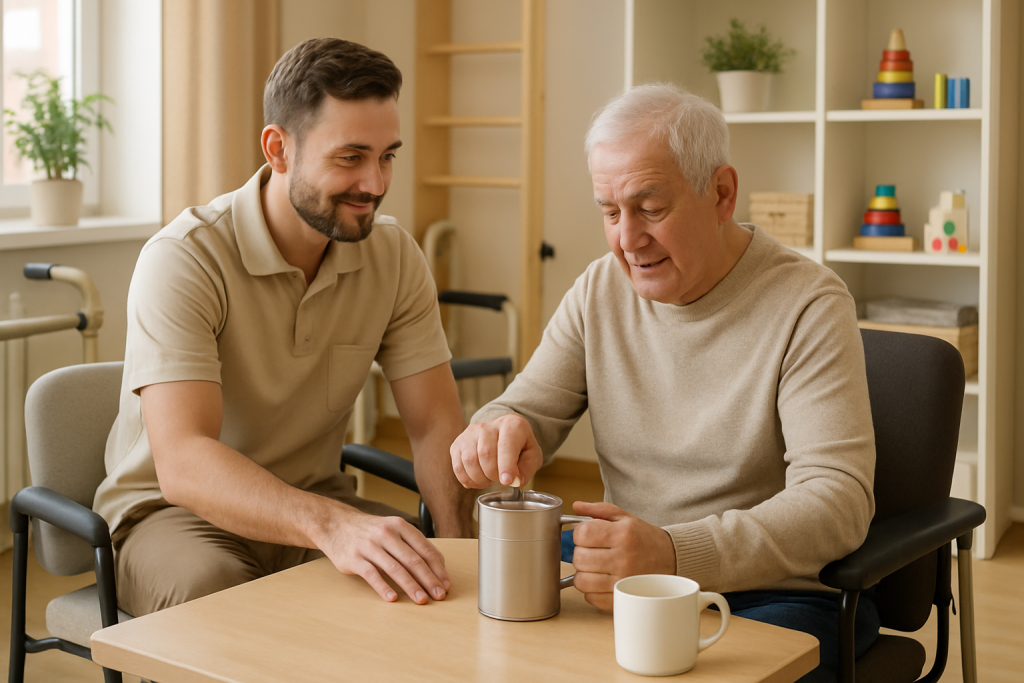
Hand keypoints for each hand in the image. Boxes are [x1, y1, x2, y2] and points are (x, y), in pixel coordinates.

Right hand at [317, 504, 451, 604]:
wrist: (336, 524)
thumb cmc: (370, 531)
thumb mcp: (393, 529)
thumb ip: (413, 545)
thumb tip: (437, 567)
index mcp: (400, 526)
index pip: (425, 549)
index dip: (437, 568)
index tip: (445, 584)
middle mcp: (386, 533)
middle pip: (412, 559)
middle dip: (429, 579)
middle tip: (439, 596)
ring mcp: (369, 545)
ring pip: (395, 568)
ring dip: (411, 586)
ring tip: (422, 600)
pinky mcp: (354, 558)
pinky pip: (372, 574)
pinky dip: (383, 587)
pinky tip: (393, 599)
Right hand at [449, 414, 543, 488]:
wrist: (503, 434)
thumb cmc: (519, 446)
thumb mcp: (532, 455)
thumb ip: (527, 469)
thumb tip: (514, 481)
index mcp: (511, 424)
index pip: (506, 445)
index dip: (506, 466)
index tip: (507, 481)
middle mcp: (488, 425)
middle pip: (485, 453)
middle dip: (493, 474)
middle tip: (501, 480)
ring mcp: (470, 433)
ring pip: (469, 460)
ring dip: (480, 478)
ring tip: (490, 479)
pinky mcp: (458, 444)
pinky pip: (458, 466)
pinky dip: (467, 479)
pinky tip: (478, 480)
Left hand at [571, 501, 675, 610]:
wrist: (671, 559)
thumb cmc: (644, 538)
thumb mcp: (625, 517)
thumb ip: (599, 510)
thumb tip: (576, 506)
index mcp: (622, 534)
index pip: (582, 534)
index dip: (579, 534)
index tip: (585, 536)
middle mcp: (622, 558)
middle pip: (579, 559)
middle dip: (580, 553)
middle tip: (591, 551)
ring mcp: (622, 581)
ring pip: (581, 581)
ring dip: (583, 573)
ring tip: (594, 567)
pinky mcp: (621, 598)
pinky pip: (591, 598)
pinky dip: (591, 590)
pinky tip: (601, 580)